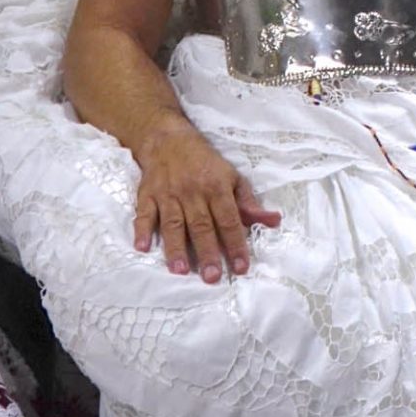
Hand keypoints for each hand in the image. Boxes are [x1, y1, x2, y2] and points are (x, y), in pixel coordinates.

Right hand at [133, 115, 281, 279]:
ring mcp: (168, 194)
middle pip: (201, 225)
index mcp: (216, 187)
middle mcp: (192, 192)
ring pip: (173, 223)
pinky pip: (143, 213)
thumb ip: (249, 203)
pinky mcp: (147, 195)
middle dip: (207, 251)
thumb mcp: (232, 177)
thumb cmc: (204, 163)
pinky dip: (141, 230)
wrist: (168, 139)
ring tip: (180, 270)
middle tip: (212, 277)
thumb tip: (273, 221)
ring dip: (175, 247)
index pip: (229, 219)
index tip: (241, 267)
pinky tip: (142, 247)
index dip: (235, 244)